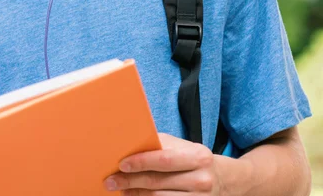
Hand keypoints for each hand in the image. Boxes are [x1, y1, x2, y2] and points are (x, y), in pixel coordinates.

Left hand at [103, 132, 221, 194]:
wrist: (224, 180)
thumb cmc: (193, 159)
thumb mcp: (182, 147)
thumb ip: (159, 145)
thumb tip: (128, 146)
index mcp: (198, 157)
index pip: (164, 160)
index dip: (141, 162)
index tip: (121, 164)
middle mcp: (201, 180)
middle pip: (158, 182)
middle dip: (130, 181)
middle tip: (110, 181)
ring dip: (135, 194)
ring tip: (121, 190)